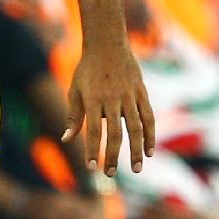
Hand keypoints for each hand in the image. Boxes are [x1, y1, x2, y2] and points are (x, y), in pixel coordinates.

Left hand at [64, 38, 154, 175]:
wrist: (108, 44)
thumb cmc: (87, 70)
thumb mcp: (75, 90)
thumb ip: (73, 116)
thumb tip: (67, 139)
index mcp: (93, 100)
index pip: (92, 131)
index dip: (92, 149)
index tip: (91, 167)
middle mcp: (112, 100)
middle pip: (115, 133)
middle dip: (113, 155)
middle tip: (111, 173)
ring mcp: (130, 97)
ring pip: (136, 128)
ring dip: (137, 150)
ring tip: (137, 169)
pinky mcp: (142, 94)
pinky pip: (149, 117)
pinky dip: (151, 135)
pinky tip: (150, 152)